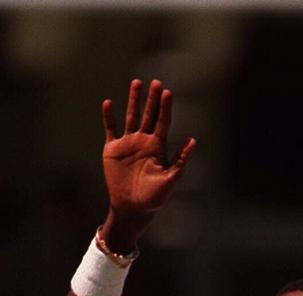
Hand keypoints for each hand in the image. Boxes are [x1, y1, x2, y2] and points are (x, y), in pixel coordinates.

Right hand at [101, 79, 195, 243]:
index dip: (165, 108)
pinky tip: (109, 103)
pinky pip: (110, 129)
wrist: (132, 207)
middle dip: (152, 99)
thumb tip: (193, 141)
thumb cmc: (154, 197)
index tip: (167, 92)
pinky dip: (109, 117)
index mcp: (158, 147)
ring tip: (137, 83)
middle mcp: (143, 141)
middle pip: (149, 115)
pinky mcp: (113, 149)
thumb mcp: (171, 179)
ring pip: (131, 116)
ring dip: (134, 100)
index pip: (162, 122)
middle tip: (156, 82)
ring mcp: (128, 143)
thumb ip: (180, 160)